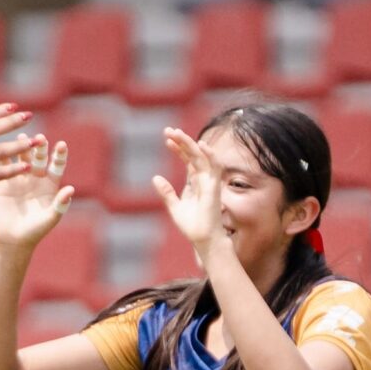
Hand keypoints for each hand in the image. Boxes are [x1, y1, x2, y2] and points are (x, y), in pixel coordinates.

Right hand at [0, 136, 74, 249]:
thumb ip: (60, 204)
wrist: (13, 240)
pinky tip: (2, 145)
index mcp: (50, 185)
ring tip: (22, 137)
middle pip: (40, 158)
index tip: (61, 145)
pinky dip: (4, 156)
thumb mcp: (50, 218)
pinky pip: (4, 166)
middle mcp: (36, 178)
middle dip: (40, 148)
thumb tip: (71, 189)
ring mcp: (20, 178)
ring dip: (22, 147)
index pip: (57, 165)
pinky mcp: (4, 182)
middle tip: (40, 138)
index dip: (59, 155)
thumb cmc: (35, 231)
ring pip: (22, 158)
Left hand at [151, 126, 225, 257]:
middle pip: (193, 154)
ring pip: (202, 156)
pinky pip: (215, 167)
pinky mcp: (214, 187)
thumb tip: (155, 177)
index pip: (187, 159)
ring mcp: (209, 181)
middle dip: (182, 141)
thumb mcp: (174, 207)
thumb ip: (166, 192)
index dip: (178, 148)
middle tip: (169, 130)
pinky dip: (210, 155)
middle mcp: (203, 178)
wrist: (202, 239)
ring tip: (177, 133)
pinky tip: (201, 145)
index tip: (166, 139)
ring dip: (190, 144)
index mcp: (194, 182)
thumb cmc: (192, 225)